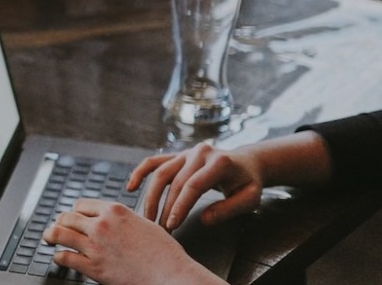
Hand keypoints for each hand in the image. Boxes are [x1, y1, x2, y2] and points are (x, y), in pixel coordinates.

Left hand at [44, 199, 220, 284]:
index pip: (81, 205)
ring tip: (49, 239)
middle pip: (66, 217)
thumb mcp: (145, 223)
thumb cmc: (164, 253)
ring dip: (51, 236)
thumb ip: (124, 219)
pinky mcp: (92, 266)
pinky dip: (58, 257)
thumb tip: (114, 220)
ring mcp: (95, 245)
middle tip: (57, 228)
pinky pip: (64, 257)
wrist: (171, 274)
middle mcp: (101, 225)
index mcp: (115, 210)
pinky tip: (60, 258)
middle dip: (61, 222)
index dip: (75, 212)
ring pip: (59, 233)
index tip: (73, 217)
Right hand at [131, 142, 264, 230]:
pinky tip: (131, 187)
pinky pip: (154, 162)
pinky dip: (140, 172)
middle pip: (175, 182)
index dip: (181, 206)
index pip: (194, 185)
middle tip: (161, 229)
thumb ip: (228, 209)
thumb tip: (204, 219)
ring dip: (151, 196)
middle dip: (166, 207)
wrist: (246, 163)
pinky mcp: (177, 155)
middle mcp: (199, 153)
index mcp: (219, 162)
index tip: (173, 225)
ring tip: (148, 218)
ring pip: (160, 173)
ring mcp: (186, 152)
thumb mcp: (249, 198)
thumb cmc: (248, 183)